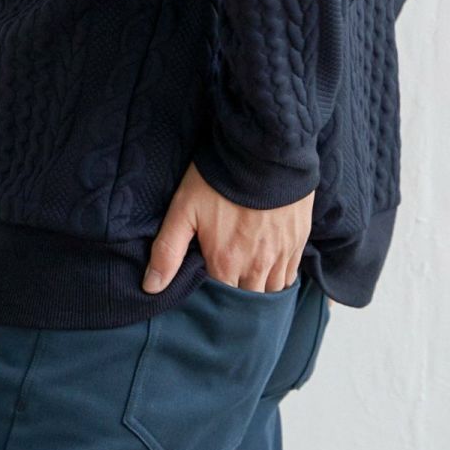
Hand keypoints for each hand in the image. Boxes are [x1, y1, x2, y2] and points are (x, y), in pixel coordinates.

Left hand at [142, 161, 314, 293]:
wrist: (265, 149)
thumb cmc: (220, 178)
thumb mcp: (184, 209)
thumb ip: (167, 251)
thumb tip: (150, 287)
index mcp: (226, 263)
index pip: (220, 300)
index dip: (213, 298)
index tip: (208, 289)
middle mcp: (257, 266)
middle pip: (248, 300)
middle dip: (238, 299)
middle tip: (228, 284)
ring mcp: (282, 254)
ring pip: (273, 291)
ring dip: (261, 290)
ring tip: (249, 280)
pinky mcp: (299, 240)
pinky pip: (291, 274)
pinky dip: (281, 276)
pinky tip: (270, 267)